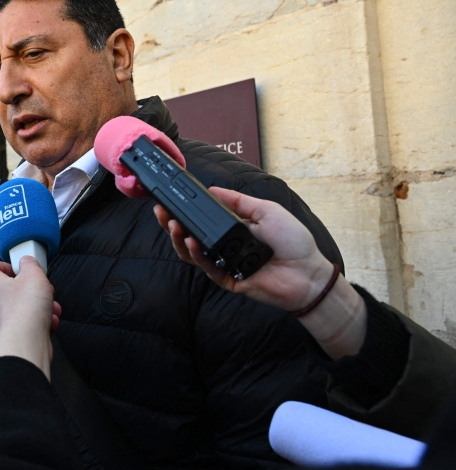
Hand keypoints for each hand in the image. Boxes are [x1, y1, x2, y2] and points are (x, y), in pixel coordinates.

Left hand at [0, 258, 61, 378]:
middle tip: (44, 288)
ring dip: (42, 305)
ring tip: (52, 308)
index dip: (3, 263)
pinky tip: (51, 322)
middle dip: (33, 287)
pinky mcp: (15, 334)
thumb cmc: (26, 306)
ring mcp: (4, 320)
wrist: (27, 341)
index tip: (19, 267)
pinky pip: (29, 323)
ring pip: (25, 306)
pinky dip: (42, 321)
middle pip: (12, 288)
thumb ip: (30, 263)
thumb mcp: (33, 274)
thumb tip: (26, 261)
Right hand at [154, 187, 331, 310]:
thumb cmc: (293, 241)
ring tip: (174, 225)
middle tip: (161, 212)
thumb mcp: (266, 210)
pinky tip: (191, 241)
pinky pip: (206, 268)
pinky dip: (196, 254)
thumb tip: (213, 189)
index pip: (201, 219)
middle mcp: (224, 246)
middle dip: (171, 224)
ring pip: (192, 253)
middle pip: (189, 236)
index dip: (184, 211)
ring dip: (179, 239)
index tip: (170, 199)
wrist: (308, 272)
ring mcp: (223, 264)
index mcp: (232, 229)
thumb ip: (238, 201)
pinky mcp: (227, 280)